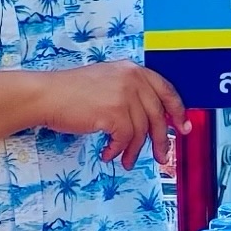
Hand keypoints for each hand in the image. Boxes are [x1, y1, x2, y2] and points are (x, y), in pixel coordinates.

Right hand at [32, 62, 187, 166]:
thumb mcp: (107, 82)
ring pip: (141, 131)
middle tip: (162, 156)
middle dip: (161, 140)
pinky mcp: (114, 113)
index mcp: (133, 70)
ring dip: (134, 151)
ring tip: (126, 161)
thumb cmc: (71, 92)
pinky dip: (118, 151)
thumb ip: (130, 93)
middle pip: (157, 115)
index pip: (166, 90)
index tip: (183, 128)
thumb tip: (151, 120)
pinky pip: (125, 140)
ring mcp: (124, 95)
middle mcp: (132, 79)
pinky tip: (108, 154)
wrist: (47, 95)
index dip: (177, 111)